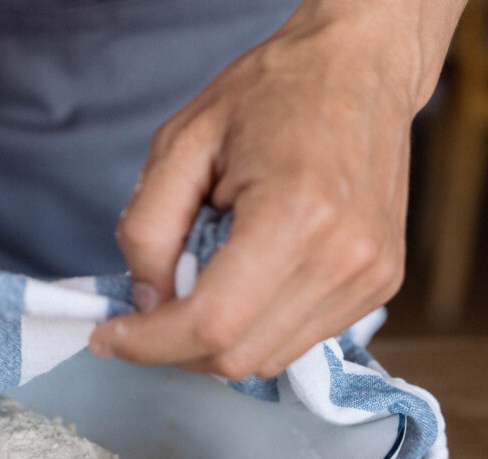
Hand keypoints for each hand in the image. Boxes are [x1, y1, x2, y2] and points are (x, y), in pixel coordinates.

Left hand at [89, 0, 463, 379]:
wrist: (361, 68)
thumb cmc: (271, 93)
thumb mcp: (180, 144)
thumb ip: (147, 228)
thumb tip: (144, 303)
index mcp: (296, 214)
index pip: (210, 323)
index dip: (148, 344)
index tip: (108, 337)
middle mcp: (344, 257)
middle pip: (236, 356)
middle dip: (175, 347)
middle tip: (149, 307)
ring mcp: (370, 276)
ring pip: (266, 360)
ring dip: (214, 340)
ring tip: (204, 278)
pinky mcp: (380, 284)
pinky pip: (297, 340)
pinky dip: (254, 328)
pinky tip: (243, 280)